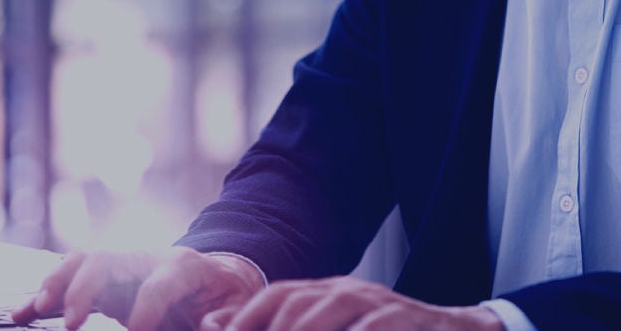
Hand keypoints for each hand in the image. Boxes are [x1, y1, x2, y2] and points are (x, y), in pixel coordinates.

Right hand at [11, 246, 263, 329]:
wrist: (216, 275)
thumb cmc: (226, 295)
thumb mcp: (238, 304)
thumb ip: (227, 316)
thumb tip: (212, 326)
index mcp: (184, 266)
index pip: (161, 281)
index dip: (149, 306)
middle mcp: (147, 258)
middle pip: (108, 259)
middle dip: (87, 288)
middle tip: (74, 324)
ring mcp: (122, 266)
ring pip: (81, 262)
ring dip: (56, 283)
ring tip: (35, 310)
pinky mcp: (105, 280)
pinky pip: (70, 279)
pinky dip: (46, 293)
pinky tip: (21, 313)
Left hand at [198, 276, 503, 330]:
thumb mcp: (334, 328)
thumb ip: (280, 325)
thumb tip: (213, 323)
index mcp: (328, 293)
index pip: (277, 297)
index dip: (246, 319)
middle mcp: (350, 293)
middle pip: (296, 305)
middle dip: (268, 329)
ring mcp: (380, 305)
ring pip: (329, 311)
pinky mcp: (407, 321)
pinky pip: (374, 328)